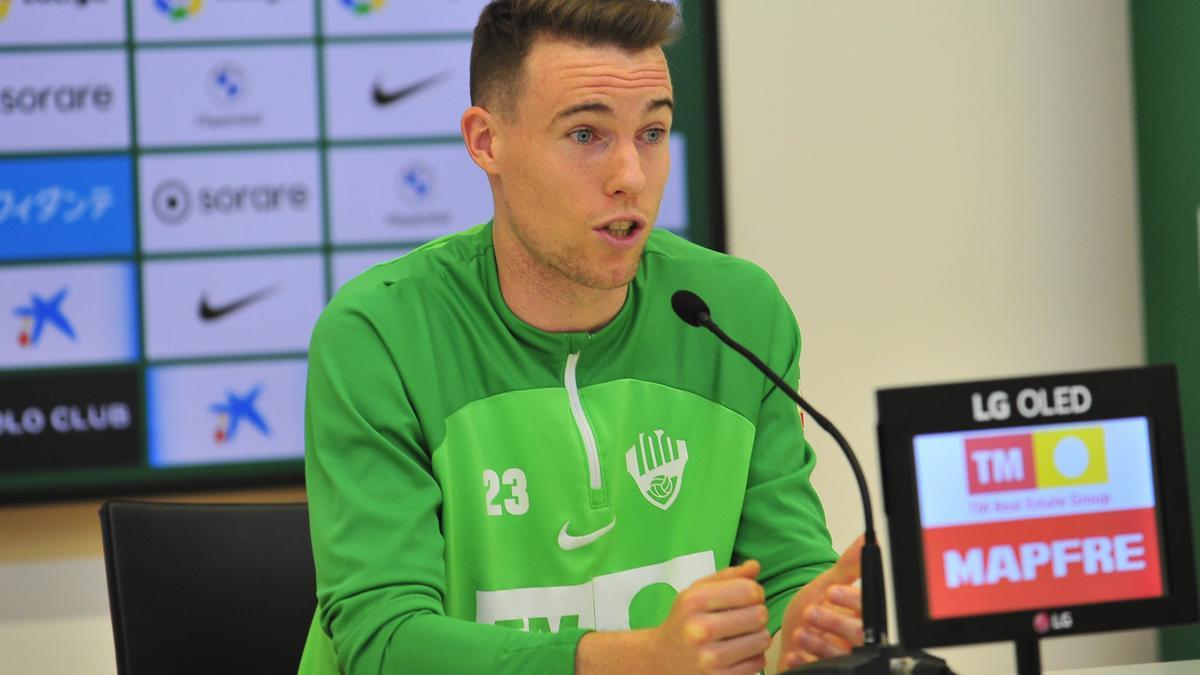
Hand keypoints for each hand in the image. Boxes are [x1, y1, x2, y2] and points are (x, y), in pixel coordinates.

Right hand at [646, 559, 772, 674]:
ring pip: (762, 640)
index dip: (755, 591)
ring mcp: (710, 658)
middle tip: (746, 617)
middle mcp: (700, 630)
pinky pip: (758, 662)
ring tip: (742, 634)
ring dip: (758, 635)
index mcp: (694, 602)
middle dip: (758, 613)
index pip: (748, 590)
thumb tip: (754, 566)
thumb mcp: (696, 592)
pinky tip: (739, 652)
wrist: (662, 660)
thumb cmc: (684, 621)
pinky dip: (753, 656)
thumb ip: (727, 576)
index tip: (748, 597)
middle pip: (759, 615)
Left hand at [776, 535, 864, 670]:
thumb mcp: (825, 585)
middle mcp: (857, 639)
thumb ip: (847, 566)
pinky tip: (793, 654)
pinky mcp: (827, 672)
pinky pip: (821, 670)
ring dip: (819, 644)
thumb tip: (867, 538)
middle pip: (860, 635)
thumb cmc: (810, 612)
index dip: (851, 600)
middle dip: (835, 622)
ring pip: (842, 656)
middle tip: (810, 612)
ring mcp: (844, 658)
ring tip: (799, 633)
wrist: (789, 639)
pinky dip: (805, 663)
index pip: (869, 607)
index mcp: (861, 615)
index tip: (831, 591)